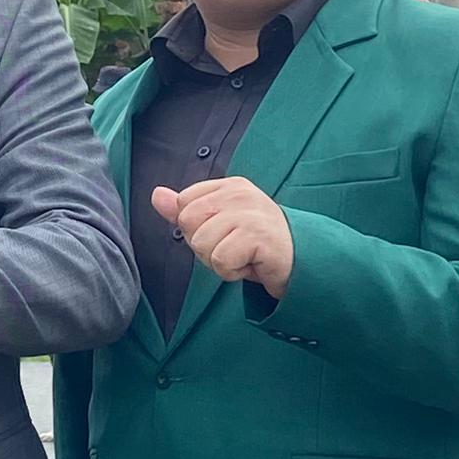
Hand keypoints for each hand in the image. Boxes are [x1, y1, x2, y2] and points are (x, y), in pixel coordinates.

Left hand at [152, 176, 295, 297]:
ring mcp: (249, 212)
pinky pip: (220, 260)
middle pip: (188, 223)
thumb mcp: (219, 224)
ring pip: (201, 244)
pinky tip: (251, 264)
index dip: (197, 228)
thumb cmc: (257, 245)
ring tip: (243, 256)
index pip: (184, 204)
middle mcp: (239, 193)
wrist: (302, 262)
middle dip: (205, 246)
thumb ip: (186, 210)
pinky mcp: (257, 235)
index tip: (224, 234)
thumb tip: (156, 194)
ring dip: (219, 262)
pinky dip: (232, 272)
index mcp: (229, 186)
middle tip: (234, 248)